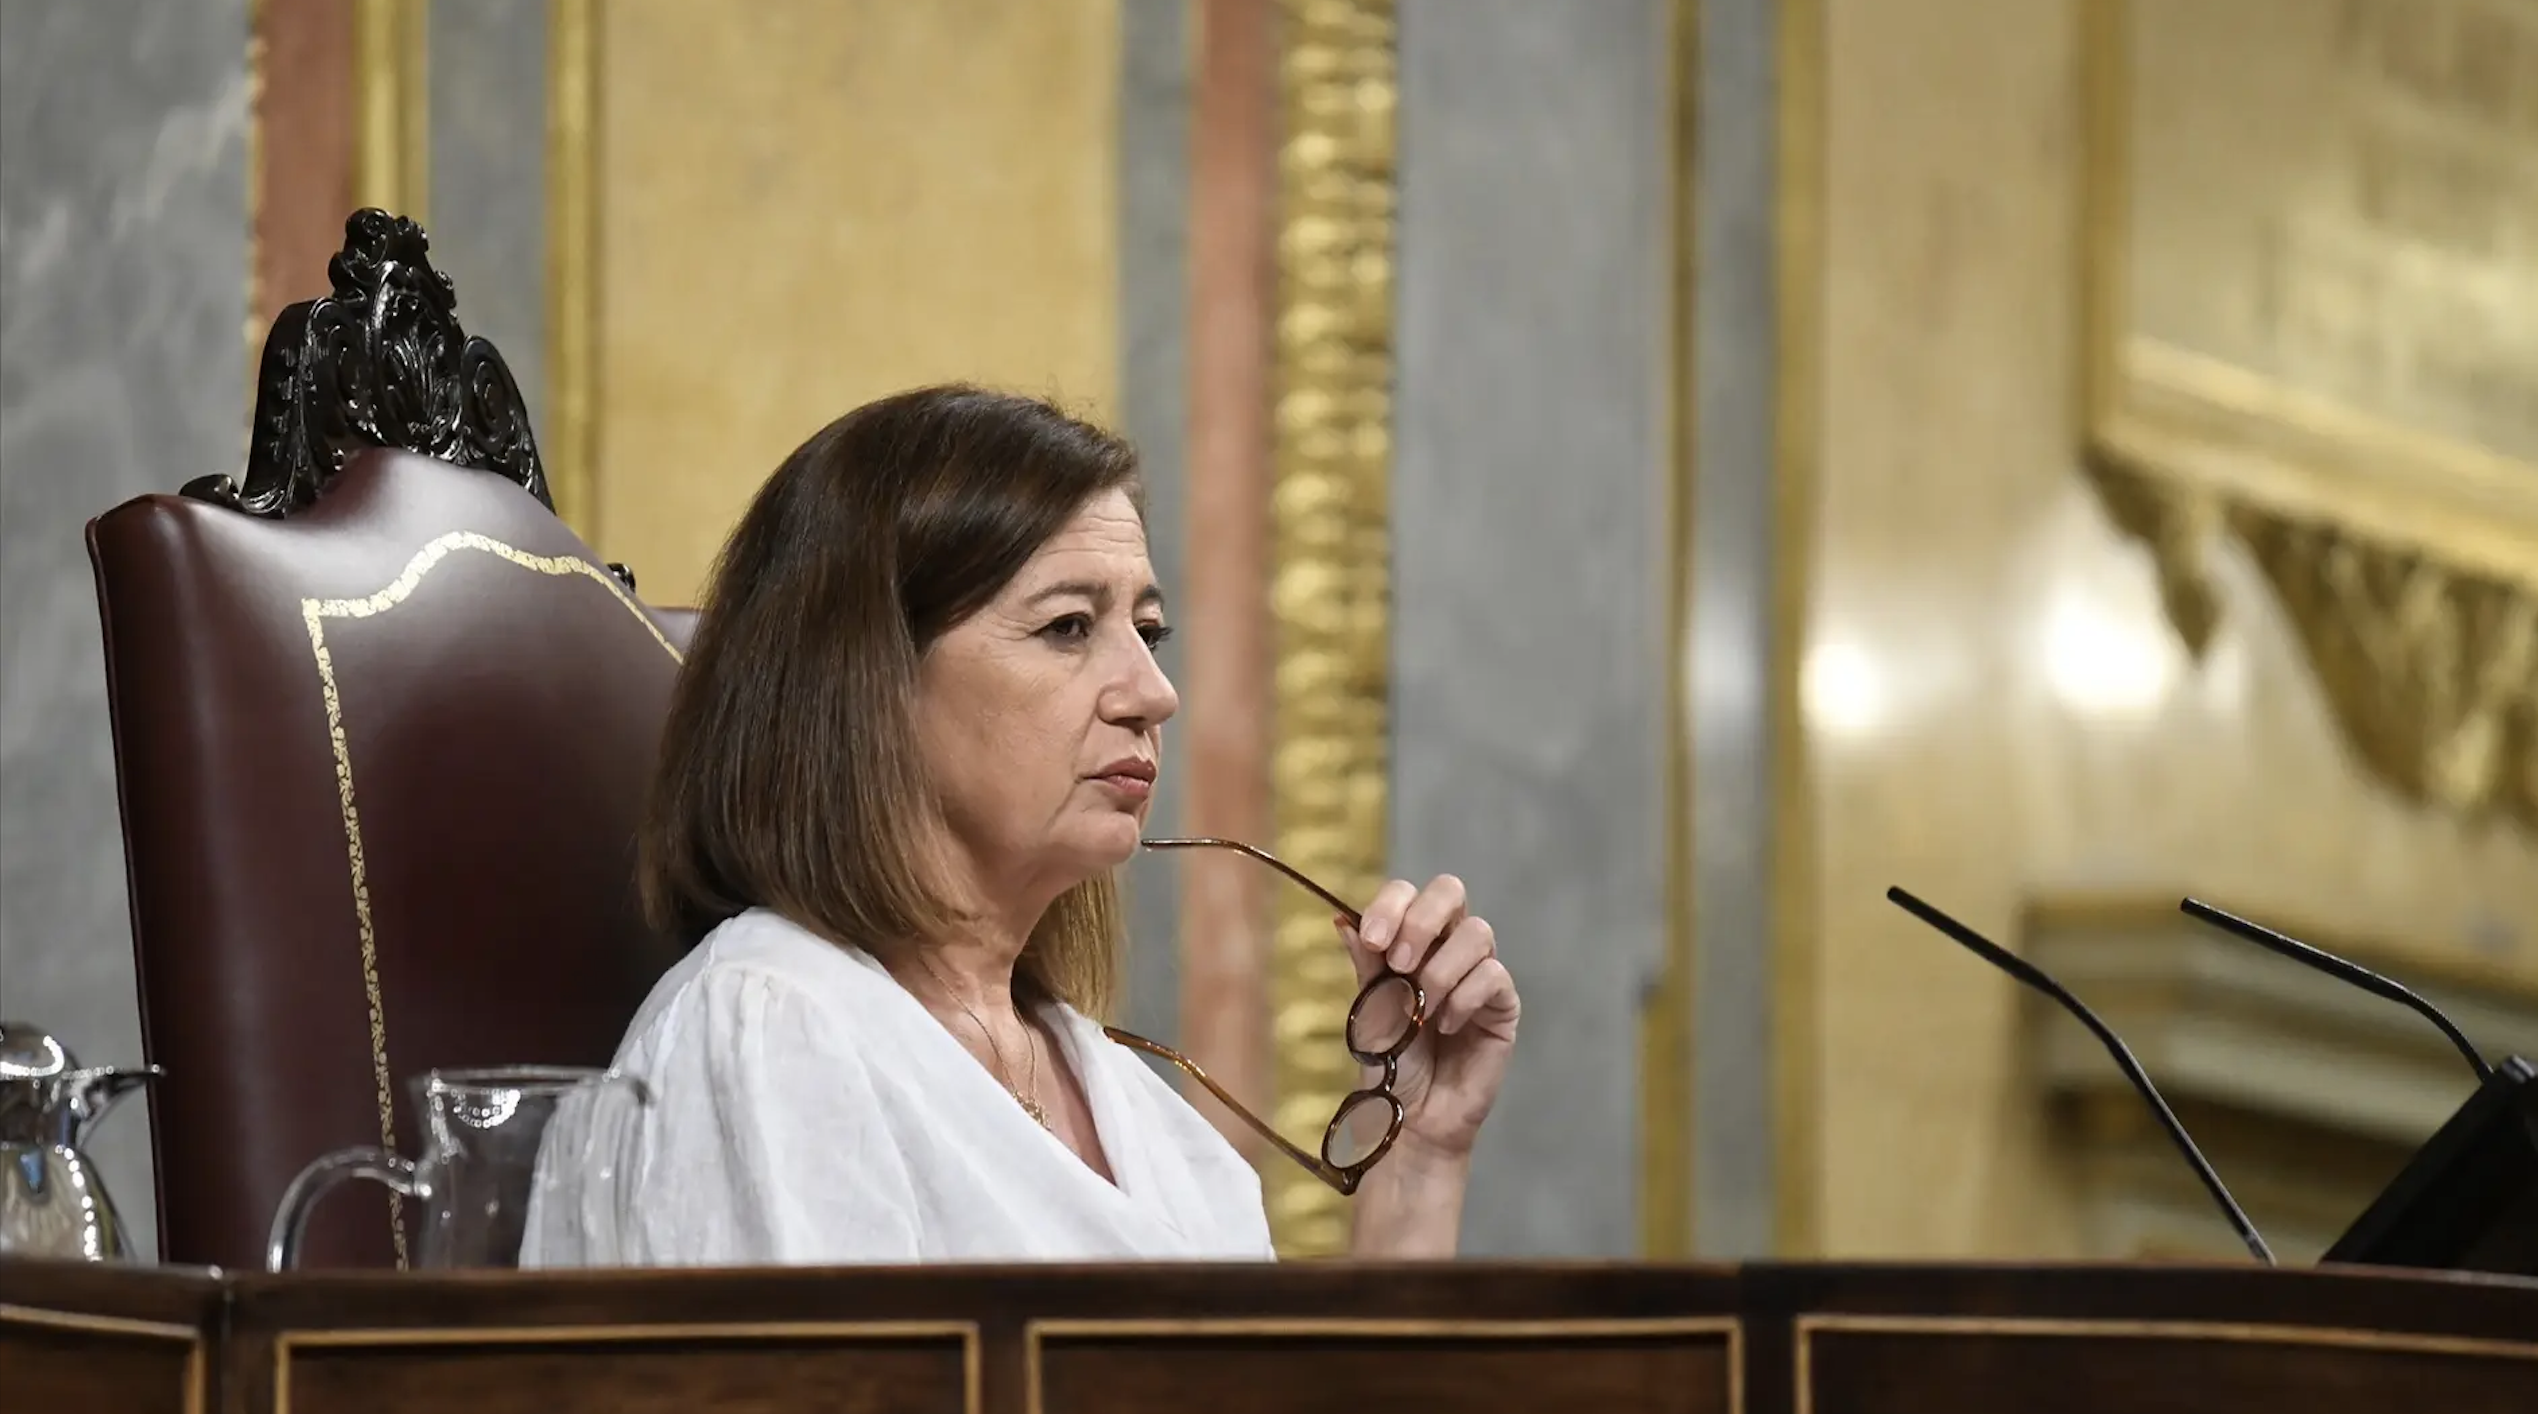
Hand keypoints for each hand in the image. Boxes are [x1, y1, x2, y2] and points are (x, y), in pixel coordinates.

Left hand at [1337, 873, 1520, 1162]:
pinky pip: (1494, 976)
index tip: (1372, 940)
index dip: (1391, 905)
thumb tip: (1341, 918)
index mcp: (1409, 941)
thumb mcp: (1369, 1010)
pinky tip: (1447, 1027)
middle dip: (1420, 921)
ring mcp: (1477, 973)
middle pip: (1450, 891)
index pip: (1408, 893)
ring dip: (1441, 970)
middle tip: (1399, 963)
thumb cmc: (1389, 1063)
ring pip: (1477, 933)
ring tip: (1423, 1010)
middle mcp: (1446, 948)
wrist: (1411, 1117)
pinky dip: (1464, 998)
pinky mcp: (1502, 1004)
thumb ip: (1365, 964)